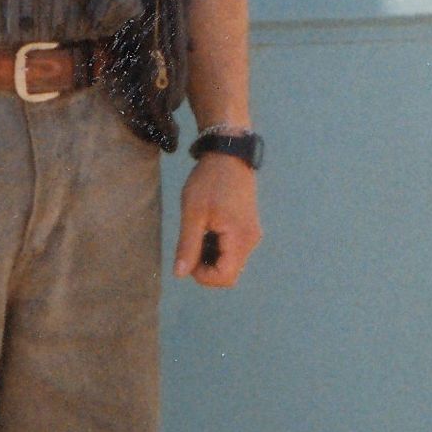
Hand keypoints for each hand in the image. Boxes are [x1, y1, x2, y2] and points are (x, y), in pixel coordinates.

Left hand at [176, 153, 261, 286]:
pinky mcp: (248, 228)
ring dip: (211, 257)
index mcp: (239, 238)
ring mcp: (252, 234)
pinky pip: (233, 250)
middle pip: (229, 274)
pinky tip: (208, 229)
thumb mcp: (193, 213)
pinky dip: (218, 248)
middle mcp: (251, 240)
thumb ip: (188, 246)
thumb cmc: (208, 181)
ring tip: (198, 232)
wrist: (228, 154)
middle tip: (190, 244)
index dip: (203, 276)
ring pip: (231, 263)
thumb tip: (180, 274)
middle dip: (206, 268)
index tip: (188, 257)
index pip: (225, 277)